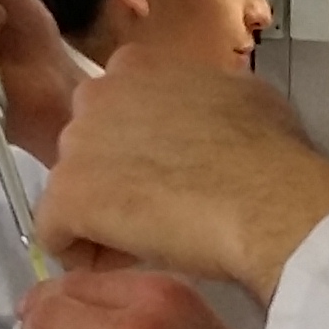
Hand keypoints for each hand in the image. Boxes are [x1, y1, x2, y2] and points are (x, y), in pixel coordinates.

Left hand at [35, 51, 328, 299]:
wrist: (270, 202)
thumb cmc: (271, 151)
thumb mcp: (242, 95)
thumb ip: (201, 96)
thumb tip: (201, 115)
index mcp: (135, 66)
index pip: (112, 111)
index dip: (136, 149)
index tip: (166, 175)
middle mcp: (96, 95)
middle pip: (87, 150)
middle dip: (114, 181)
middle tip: (158, 211)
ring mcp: (76, 145)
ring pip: (72, 192)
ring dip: (102, 219)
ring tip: (150, 242)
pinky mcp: (67, 197)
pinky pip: (56, 233)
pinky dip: (85, 254)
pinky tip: (126, 262)